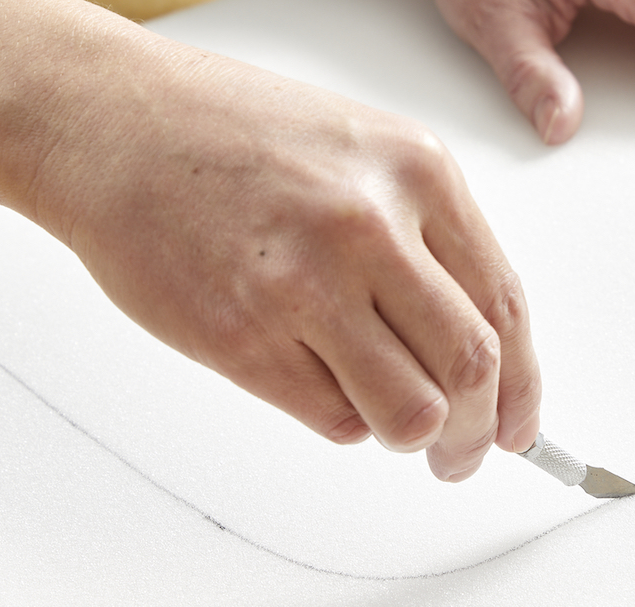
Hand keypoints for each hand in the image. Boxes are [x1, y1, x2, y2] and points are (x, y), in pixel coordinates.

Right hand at [0, 0, 540, 481]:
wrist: (111, 123)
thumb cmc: (234, 137)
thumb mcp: (365, 154)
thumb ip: (429, 244)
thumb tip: (480, 352)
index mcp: (418, 173)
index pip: (505, 308)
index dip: (523, 386)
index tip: (518, 425)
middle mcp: (370, 226)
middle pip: (472, 370)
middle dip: (479, 433)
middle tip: (464, 454)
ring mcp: (304, 284)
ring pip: (409, 413)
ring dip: (414, 439)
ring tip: (396, 428)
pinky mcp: (241, 338)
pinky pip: (333, 420)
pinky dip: (344, 422)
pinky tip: (322, 387)